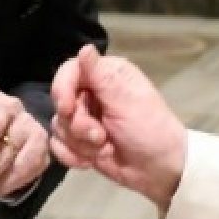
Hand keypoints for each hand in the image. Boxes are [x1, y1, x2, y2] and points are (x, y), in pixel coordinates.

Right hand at [50, 44, 187, 210]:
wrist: (159, 170)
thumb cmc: (150, 130)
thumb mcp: (127, 102)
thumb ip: (102, 77)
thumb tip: (85, 47)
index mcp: (106, 75)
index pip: (69, 71)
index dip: (62, 90)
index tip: (67, 109)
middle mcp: (93, 93)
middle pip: (61, 103)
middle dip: (78, 125)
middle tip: (101, 137)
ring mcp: (85, 118)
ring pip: (59, 125)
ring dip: (79, 143)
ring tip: (104, 149)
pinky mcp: (80, 141)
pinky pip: (58, 145)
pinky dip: (72, 155)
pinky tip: (89, 161)